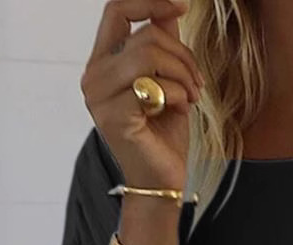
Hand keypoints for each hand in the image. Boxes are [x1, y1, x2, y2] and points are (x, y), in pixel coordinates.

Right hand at [80, 0, 206, 188]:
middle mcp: (94, 76)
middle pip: (145, 35)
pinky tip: (182, 109)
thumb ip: (164, 44)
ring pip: (149, 55)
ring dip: (183, 73)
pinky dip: (178, 94)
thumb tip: (171, 6)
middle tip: (197, 83)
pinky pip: (155, 86)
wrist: (162, 179)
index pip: (116, 10)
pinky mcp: (115, 117)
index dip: (149, 1)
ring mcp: (100, 97)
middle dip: (182, 55)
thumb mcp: (168, 80)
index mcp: (103, 63)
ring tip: (192, 96)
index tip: (182, 5)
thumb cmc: (164, 134)